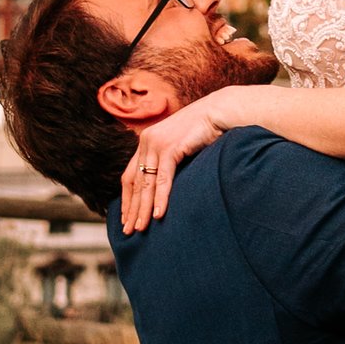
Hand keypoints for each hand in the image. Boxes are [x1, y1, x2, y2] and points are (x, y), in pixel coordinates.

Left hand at [118, 93, 234, 229]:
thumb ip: (168, 163)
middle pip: (135, 182)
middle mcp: (146, 141)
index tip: (126, 218)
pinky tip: (158, 214)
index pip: (130, 176)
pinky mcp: (170, 147)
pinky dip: (160, 198)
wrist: (219, 112)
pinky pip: (163, 178)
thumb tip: (164, 188)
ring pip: (146, 183)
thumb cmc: (204, 132)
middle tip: (128, 231)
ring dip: (143, 208)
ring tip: (141, 228)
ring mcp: (157, 143)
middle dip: (132, 209)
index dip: (127, 199)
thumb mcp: (179, 148)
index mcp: (146, 142)